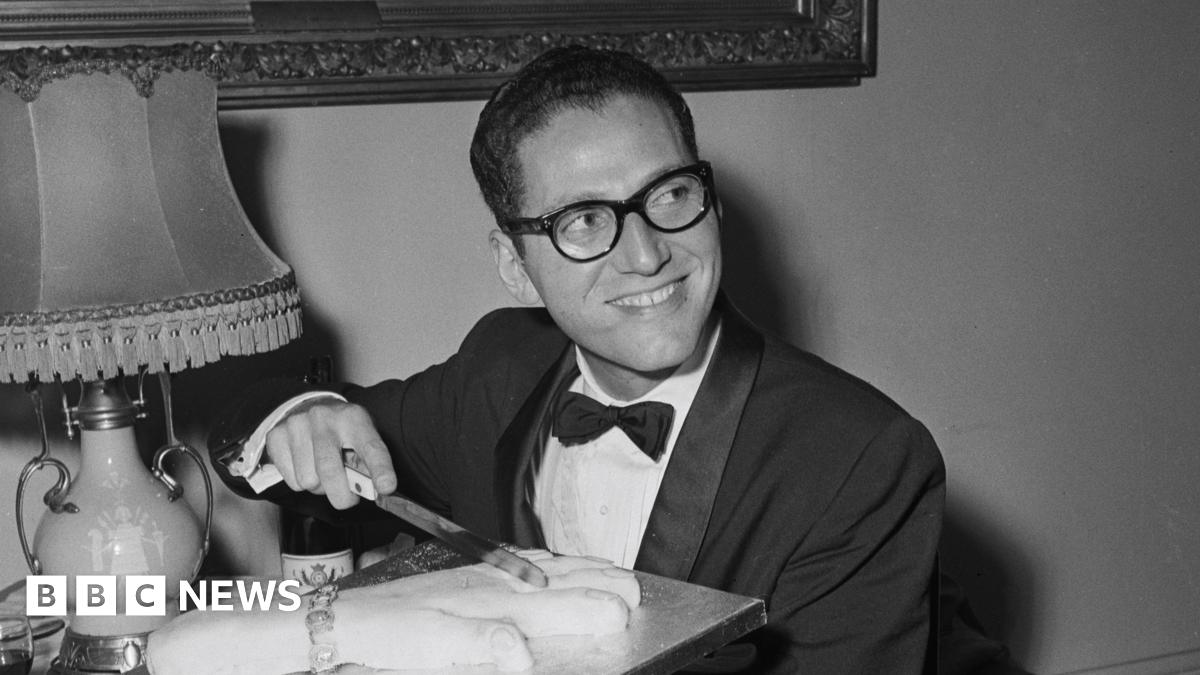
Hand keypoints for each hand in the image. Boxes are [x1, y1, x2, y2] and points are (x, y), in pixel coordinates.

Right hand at [264, 400, 396, 508]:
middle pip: (329, 471)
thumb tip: (377, 491)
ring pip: (308, 481)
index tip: (387, 487)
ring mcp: (297, 425)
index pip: (370, 447)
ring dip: (319, 487)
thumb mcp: (361, 438)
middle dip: (342, 496)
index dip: (380, 469)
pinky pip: (291, 481)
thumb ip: (369, 464)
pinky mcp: (276, 436)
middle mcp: (324, 418)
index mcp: (354, 418)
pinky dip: (301, 483)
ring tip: (322, 472)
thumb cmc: (341, 430)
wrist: (307, 406)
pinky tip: (306, 466)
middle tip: (348, 498)